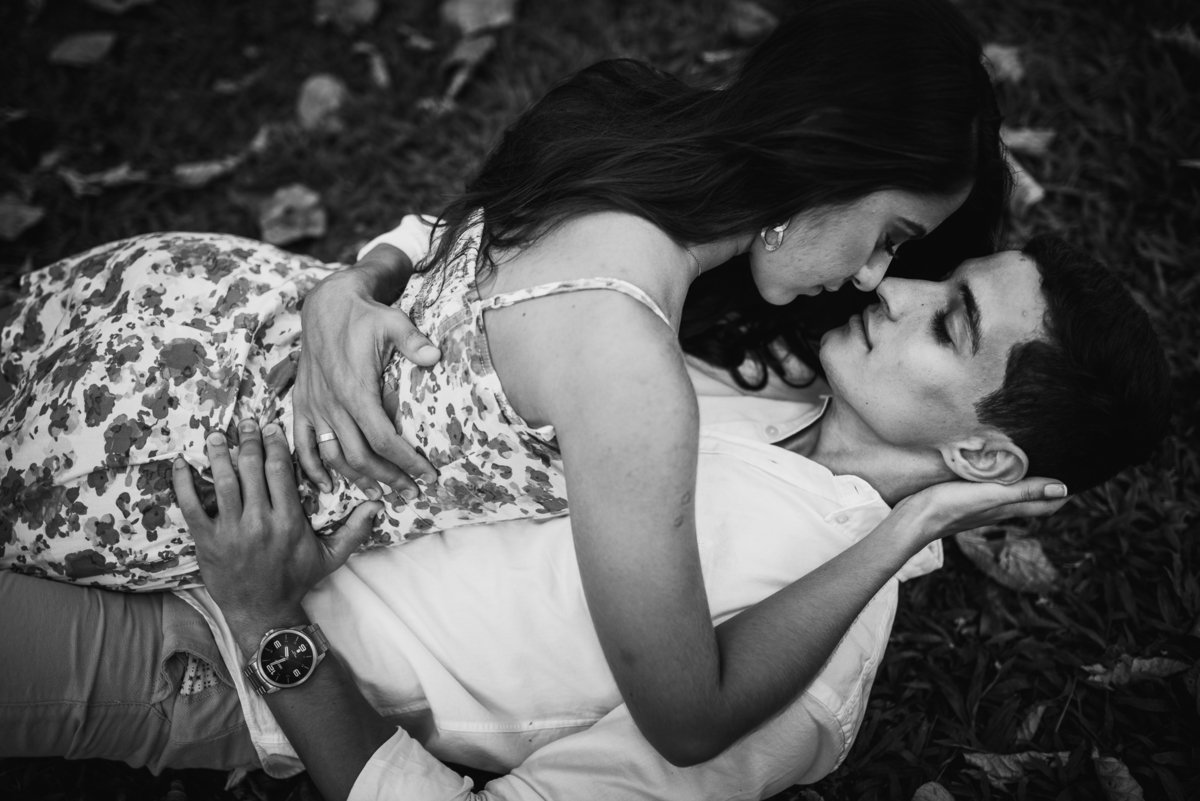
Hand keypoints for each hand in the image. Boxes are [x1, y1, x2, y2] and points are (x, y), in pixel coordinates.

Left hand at [172, 419, 381, 633]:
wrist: (263, 612)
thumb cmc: (297, 581)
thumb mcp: (332, 557)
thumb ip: (355, 530)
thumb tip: (379, 506)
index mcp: (289, 521)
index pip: (280, 472)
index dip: (275, 446)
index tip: (272, 427)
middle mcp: (260, 522)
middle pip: (252, 469)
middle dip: (248, 441)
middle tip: (245, 423)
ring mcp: (231, 532)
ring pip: (223, 482)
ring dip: (218, 455)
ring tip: (216, 435)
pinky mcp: (208, 542)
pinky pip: (192, 506)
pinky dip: (184, 483)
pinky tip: (182, 463)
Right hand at [294, 244, 440, 499]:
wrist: (325, 304)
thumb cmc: (364, 315)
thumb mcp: (393, 321)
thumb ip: (414, 341)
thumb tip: (435, 357)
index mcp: (356, 391)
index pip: (384, 439)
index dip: (407, 462)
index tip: (427, 476)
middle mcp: (333, 404)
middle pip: (360, 456)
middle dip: (388, 479)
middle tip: (412, 494)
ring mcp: (315, 406)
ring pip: (333, 456)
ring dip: (356, 480)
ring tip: (381, 495)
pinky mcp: (302, 404)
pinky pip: (302, 444)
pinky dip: (312, 468)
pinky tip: (328, 486)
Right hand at [892, 476, 1070, 549]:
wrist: (913, 520)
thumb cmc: (949, 505)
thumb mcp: (990, 494)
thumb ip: (1024, 491)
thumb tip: (1064, 490)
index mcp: (1010, 507)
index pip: (1050, 502)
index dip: (1066, 491)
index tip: (1080, 472)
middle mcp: (1001, 509)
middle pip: (1035, 499)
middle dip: (1051, 484)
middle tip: (1063, 461)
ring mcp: (983, 506)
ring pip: (1016, 494)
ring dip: (1029, 482)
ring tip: (1037, 461)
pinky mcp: (967, 500)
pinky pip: (996, 490)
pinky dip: (1006, 479)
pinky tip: (1000, 468)